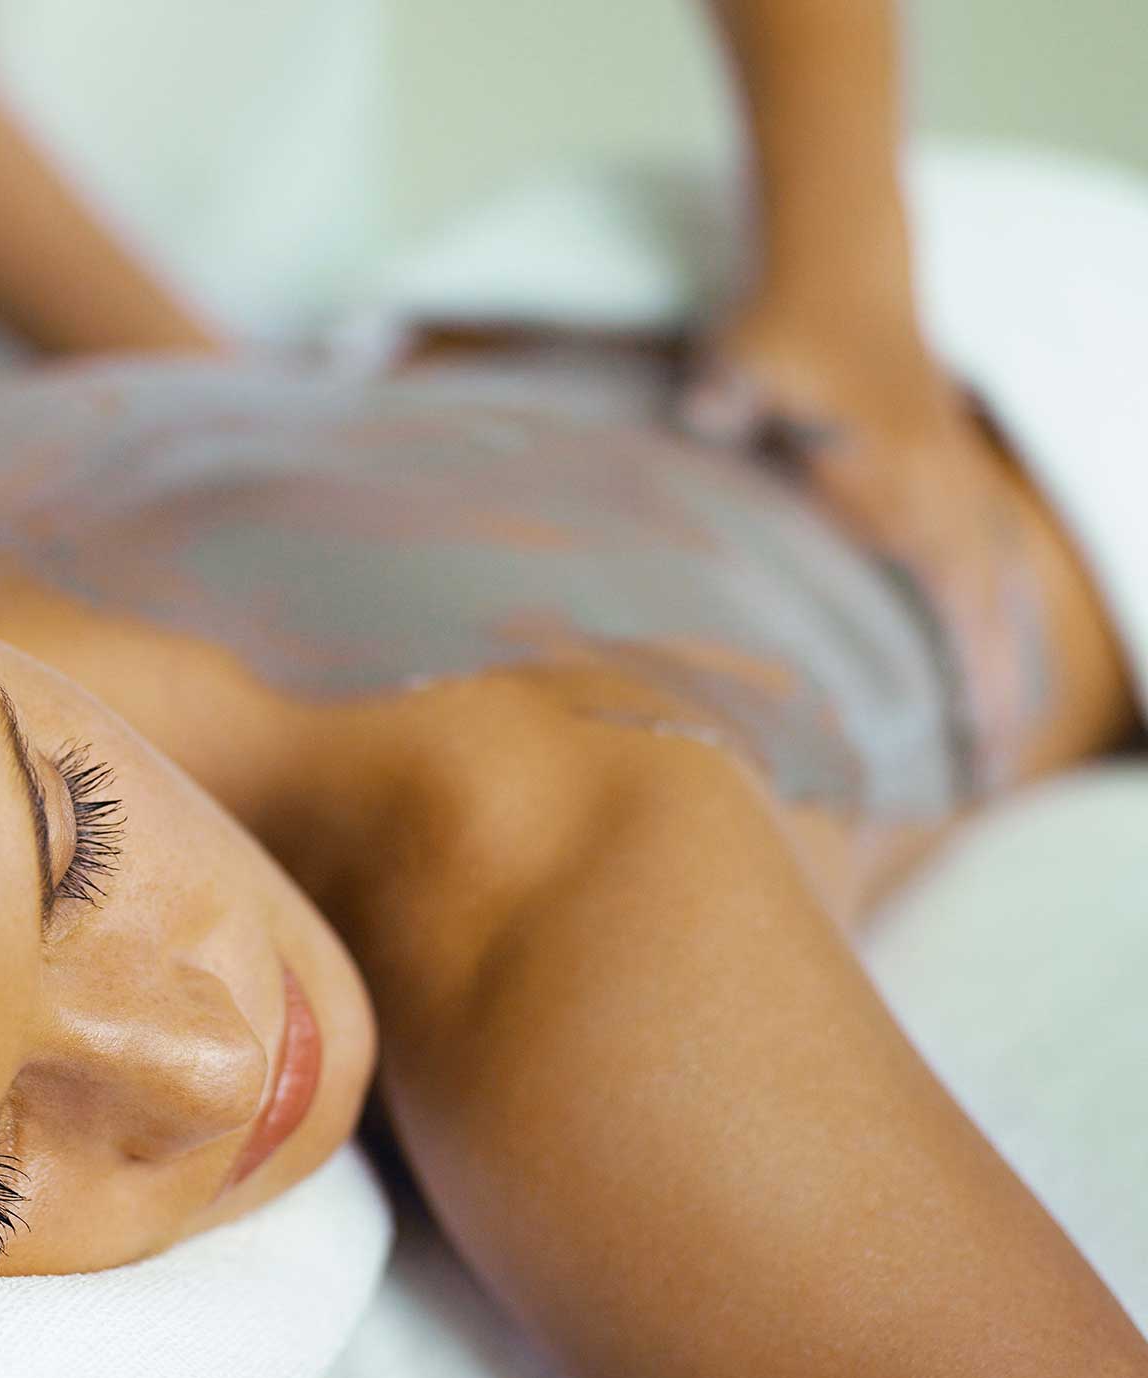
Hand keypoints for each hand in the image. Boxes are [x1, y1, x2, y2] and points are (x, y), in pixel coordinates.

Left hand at [675, 294, 1038, 792]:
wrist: (838, 261)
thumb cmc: (783, 324)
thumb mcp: (742, 358)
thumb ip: (728, 394)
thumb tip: (710, 414)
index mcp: (906, 482)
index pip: (950, 597)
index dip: (964, 675)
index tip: (971, 747)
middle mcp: (945, 490)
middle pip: (981, 613)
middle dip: (988, 697)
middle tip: (982, 784)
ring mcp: (954, 480)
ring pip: (995, 591)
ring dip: (998, 662)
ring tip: (993, 747)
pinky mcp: (948, 472)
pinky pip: (990, 559)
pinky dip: (996, 613)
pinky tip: (993, 659)